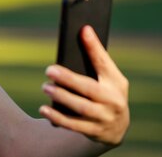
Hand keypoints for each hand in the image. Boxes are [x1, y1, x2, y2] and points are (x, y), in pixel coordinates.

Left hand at [39, 26, 129, 145]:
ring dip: (61, 97)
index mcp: (116, 82)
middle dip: (68, 79)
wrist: (117, 128)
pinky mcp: (94, 132)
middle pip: (89, 89)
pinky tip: (44, 109)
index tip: (82, 30)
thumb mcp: (109, 77)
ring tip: (45, 87)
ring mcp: (104, 118)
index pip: (104, 63)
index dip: (94, 47)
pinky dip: (58, 118)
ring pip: (81, 108)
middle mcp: (113, 101)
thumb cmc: (108, 93)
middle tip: (49, 70)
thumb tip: (84, 29)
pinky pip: (74, 125)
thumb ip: (97, 57)